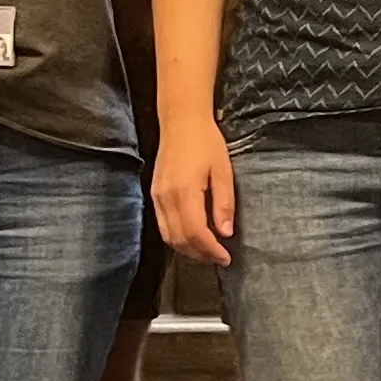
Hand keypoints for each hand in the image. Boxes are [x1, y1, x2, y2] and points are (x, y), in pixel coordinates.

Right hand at [152, 112, 236, 267]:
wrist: (181, 122)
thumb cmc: (206, 142)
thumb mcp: (224, 171)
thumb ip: (224, 203)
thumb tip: (225, 233)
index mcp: (185, 193)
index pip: (196, 233)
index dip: (211, 250)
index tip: (226, 258)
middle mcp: (166, 198)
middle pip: (180, 239)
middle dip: (200, 254)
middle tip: (219, 258)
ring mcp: (157, 197)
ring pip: (169, 236)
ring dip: (187, 249)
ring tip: (207, 252)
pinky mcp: (154, 194)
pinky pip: (162, 225)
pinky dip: (177, 238)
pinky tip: (192, 237)